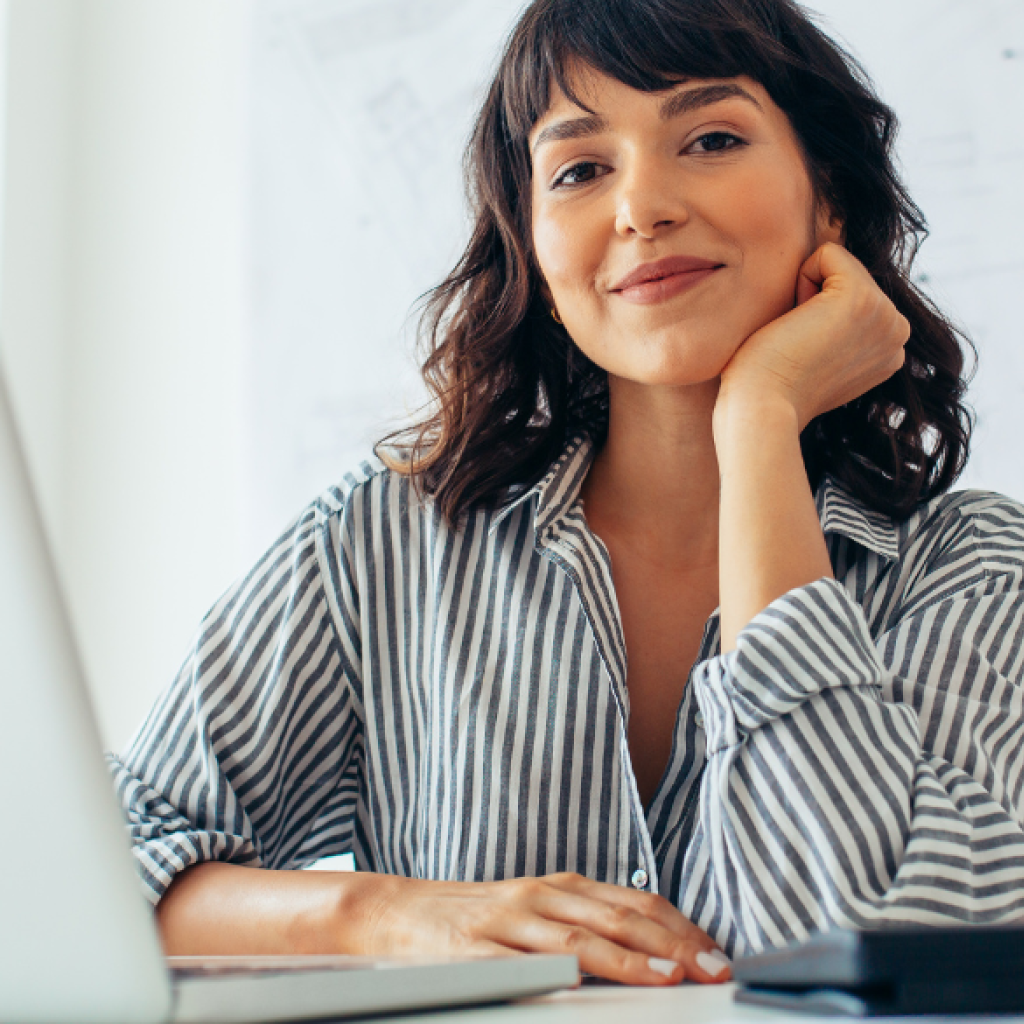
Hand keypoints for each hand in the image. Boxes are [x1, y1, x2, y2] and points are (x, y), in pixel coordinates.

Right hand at [348, 871, 730, 985]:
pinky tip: (577, 987)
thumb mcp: (538, 911)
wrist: (395, 912)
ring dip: (628, 959)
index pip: (635, 903)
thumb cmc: (477, 918)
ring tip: (667, 976)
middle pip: (618, 917)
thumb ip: (587, 925)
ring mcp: (507, 922)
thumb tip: (654, 951)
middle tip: (712, 971)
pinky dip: (550, 974)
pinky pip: (517, 965)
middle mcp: (541, 896)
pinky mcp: (473, 951)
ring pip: (578, 939)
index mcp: (562, 887)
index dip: (680, 928)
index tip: (717, 956)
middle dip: (673, 945)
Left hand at [715, 242, 909, 433]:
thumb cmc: (771, 385)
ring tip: (798, 337)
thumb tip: (824, 299)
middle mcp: (897, 333)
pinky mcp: (861, 298)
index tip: (806, 353)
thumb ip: (838, 330)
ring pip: (837, 264)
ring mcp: (885, 316)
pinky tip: (796, 323)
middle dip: (812, 300)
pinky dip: (800, 279)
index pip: (852, 295)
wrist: (761, 408)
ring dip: (805, 293)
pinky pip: (826, 253)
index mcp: (889, 349)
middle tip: (799, 346)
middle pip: (847, 275)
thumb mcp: (819, 355)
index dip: (816, 314)